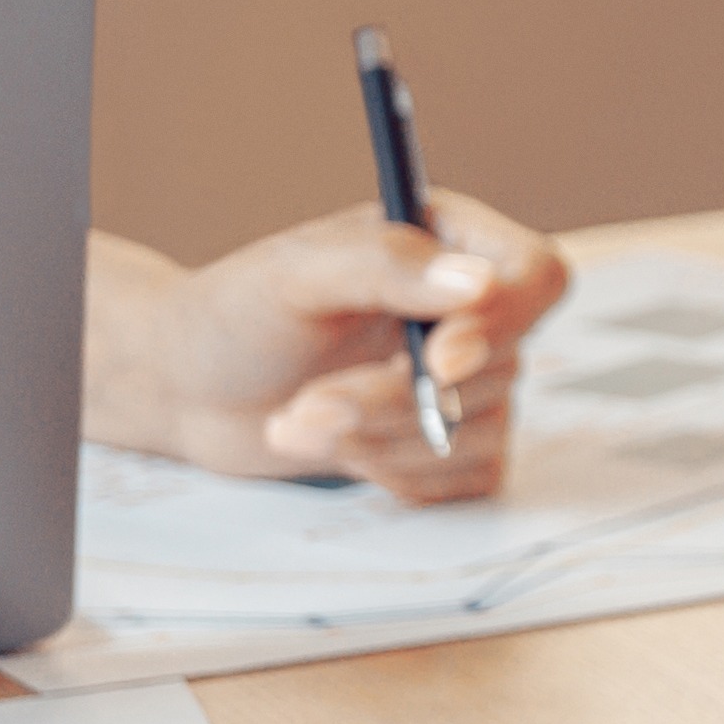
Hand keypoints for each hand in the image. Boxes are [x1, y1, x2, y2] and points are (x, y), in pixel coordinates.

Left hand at [73, 195, 571, 502]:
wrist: (189, 390)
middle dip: (394, 399)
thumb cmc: (233, 317)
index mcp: (448, 244)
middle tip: (309, 405)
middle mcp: (469, 313)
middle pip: (499, 366)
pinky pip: (469, 479)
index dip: (502, 322)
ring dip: (379, 439)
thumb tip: (479, 285)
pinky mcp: (453, 446)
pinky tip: (337, 449)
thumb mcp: (294, 275)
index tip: (437, 361)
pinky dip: (397, 476)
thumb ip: (385, 266)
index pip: (535, 276)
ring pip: (480, 431)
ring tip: (298, 422)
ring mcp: (469, 384)